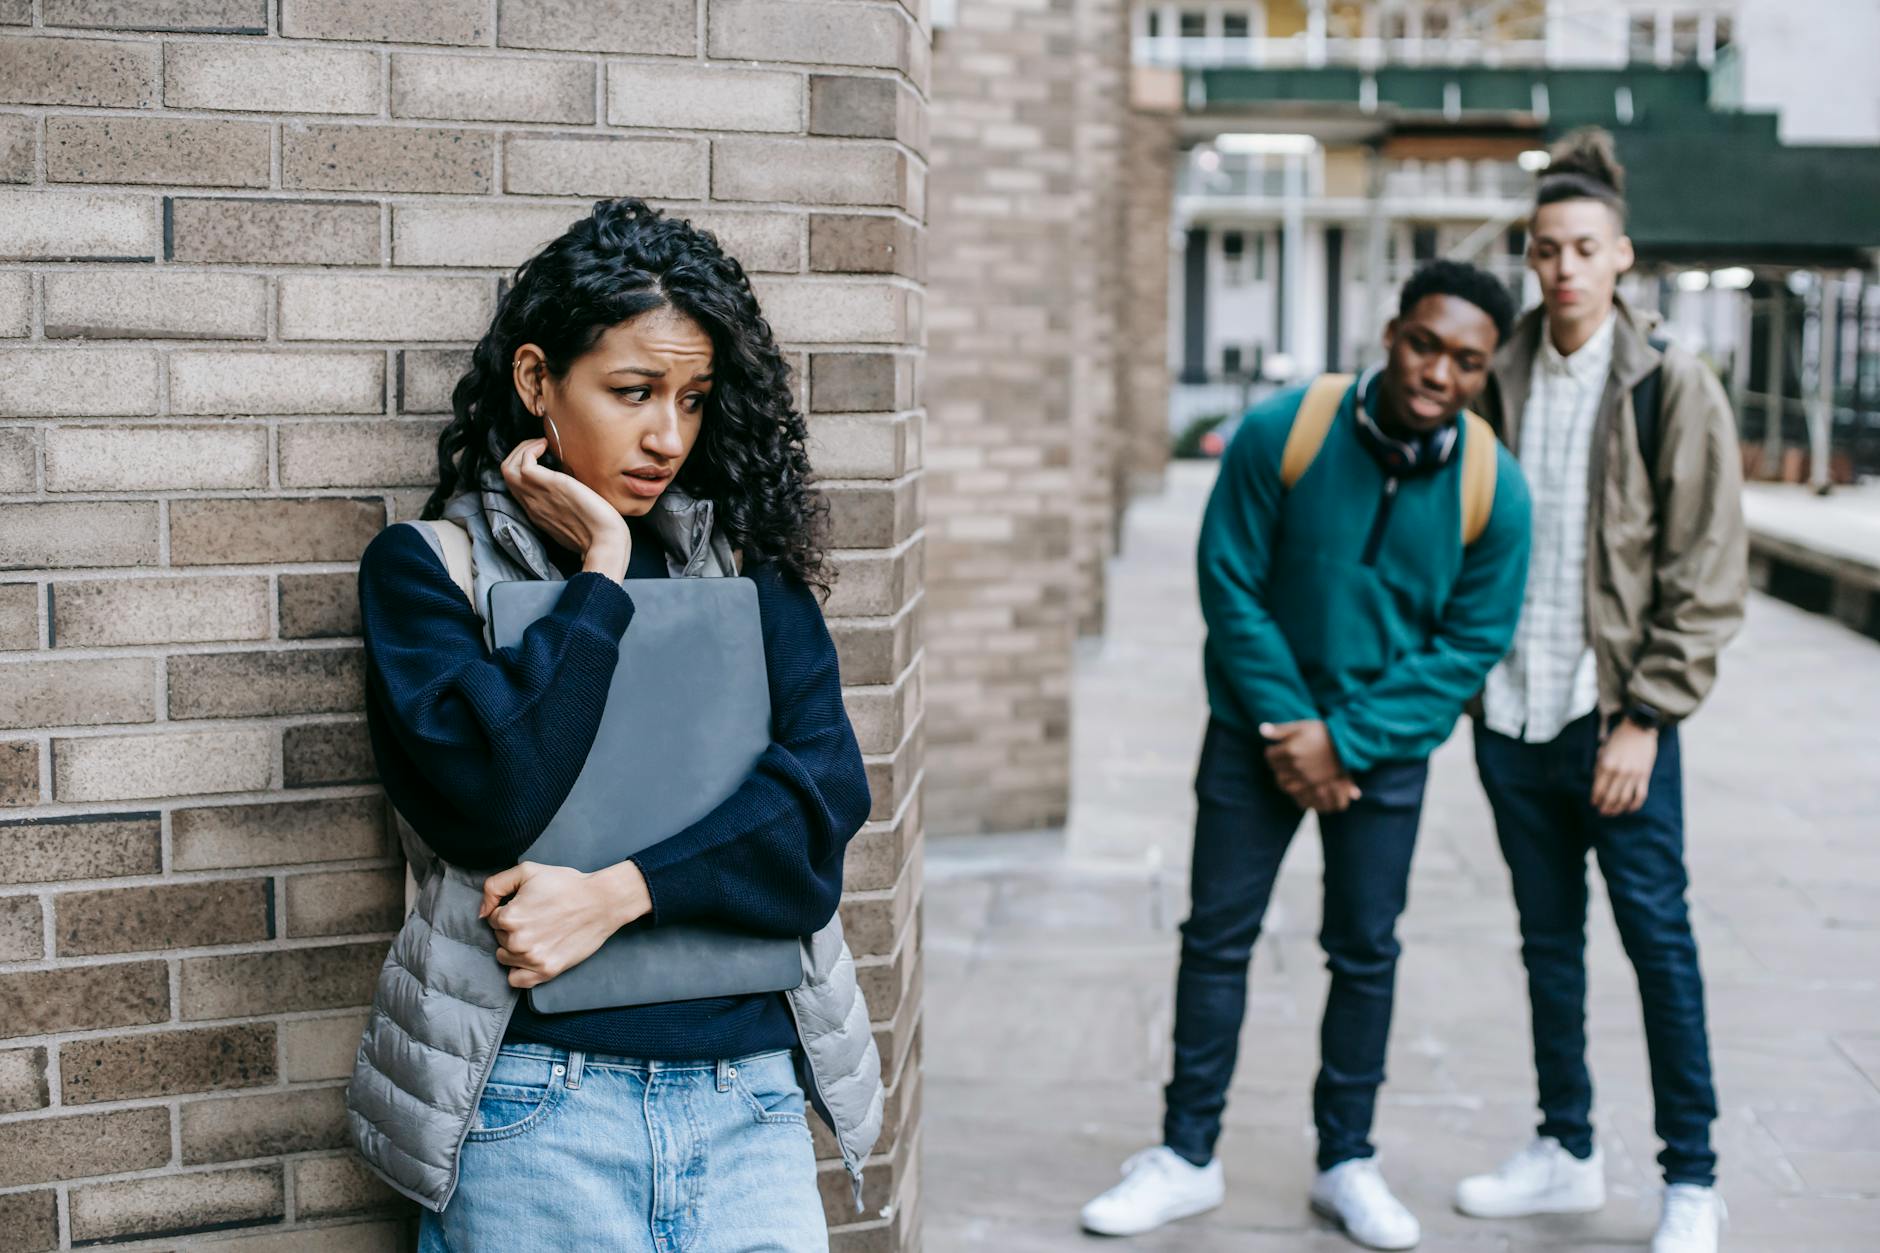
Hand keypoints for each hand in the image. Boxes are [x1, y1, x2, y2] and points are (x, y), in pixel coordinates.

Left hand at [479, 860, 651, 989]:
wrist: (601, 901)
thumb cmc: (565, 884)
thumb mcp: (527, 871)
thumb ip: (494, 886)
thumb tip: (482, 913)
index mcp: (509, 917)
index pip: (493, 918)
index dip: (509, 910)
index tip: (528, 906)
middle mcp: (517, 941)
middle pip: (499, 938)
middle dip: (512, 928)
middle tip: (537, 918)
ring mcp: (532, 959)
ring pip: (505, 957)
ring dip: (515, 948)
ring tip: (538, 934)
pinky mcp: (547, 971)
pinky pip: (517, 980)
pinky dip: (520, 971)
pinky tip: (532, 957)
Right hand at [499, 438, 630, 578]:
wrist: (605, 541)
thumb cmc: (599, 533)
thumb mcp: (576, 520)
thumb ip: (567, 508)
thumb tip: (576, 493)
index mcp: (538, 513)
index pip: (517, 487)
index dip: (523, 469)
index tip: (541, 459)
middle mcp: (532, 504)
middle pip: (507, 475)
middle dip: (518, 454)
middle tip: (538, 447)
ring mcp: (538, 495)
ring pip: (508, 468)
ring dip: (522, 449)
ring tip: (541, 444)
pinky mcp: (549, 485)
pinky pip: (524, 463)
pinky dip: (531, 449)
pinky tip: (546, 446)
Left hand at [1260, 720, 1361, 813]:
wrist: (1348, 744)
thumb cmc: (1323, 732)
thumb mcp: (1301, 726)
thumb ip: (1280, 729)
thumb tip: (1261, 729)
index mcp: (1290, 750)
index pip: (1269, 755)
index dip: (1271, 752)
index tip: (1276, 749)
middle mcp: (1296, 766)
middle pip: (1275, 770)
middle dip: (1276, 765)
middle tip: (1281, 760)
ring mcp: (1305, 778)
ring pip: (1283, 784)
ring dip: (1283, 778)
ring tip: (1287, 772)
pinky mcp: (1315, 786)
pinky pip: (1296, 793)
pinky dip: (1293, 790)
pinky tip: (1296, 783)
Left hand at [1591, 719, 1657, 816]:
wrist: (1640, 728)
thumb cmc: (1619, 738)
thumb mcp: (1604, 751)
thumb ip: (1600, 767)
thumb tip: (1597, 784)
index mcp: (1607, 765)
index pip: (1599, 788)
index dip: (1595, 798)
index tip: (1593, 803)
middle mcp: (1620, 772)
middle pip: (1611, 797)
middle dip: (1605, 807)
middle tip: (1602, 812)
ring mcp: (1634, 775)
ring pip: (1624, 799)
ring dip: (1617, 809)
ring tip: (1612, 812)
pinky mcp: (1645, 776)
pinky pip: (1640, 796)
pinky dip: (1634, 805)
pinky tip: (1629, 809)